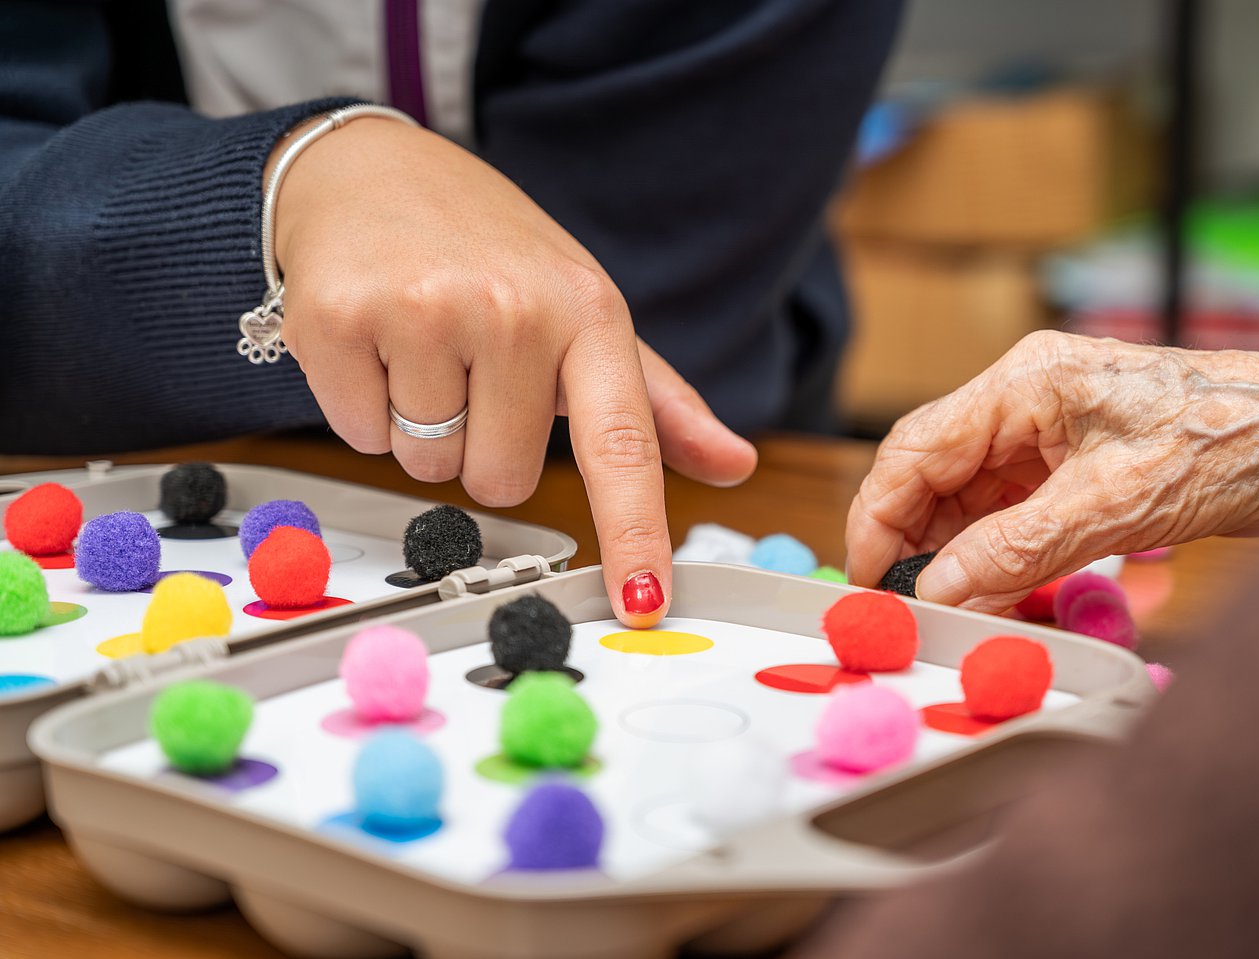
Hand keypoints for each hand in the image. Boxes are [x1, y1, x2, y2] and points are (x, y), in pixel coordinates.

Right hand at [269, 117, 756, 624]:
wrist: (369, 172)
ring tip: (422, 347)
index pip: (622, 445)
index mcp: (589, 312)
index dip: (635, 533)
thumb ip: (657, 403)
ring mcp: (423, 310)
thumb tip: (734, 464)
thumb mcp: (584, 312)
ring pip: (429, 465)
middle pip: (500, 481)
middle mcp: (513, 309)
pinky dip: (364, 405)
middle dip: (481, 442)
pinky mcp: (339, 317)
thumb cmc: (489, 250)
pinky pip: (361, 435)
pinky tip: (375, 341)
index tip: (643, 604)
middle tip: (470, 368)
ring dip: (422, 425)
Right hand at [846, 331, 1258, 611]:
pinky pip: (1012, 508)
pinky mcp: (1078, 461)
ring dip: (957, 553)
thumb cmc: (1231, 444)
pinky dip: (998, 552)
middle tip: (907, 606)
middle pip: (935, 471)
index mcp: (1025, 382)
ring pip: (971, 495)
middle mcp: (1028, 399)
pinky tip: (999, 592)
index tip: (870, 581)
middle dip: (914, 540)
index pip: (915, 448)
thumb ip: (1013, 550)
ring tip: (953, 610)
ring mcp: (1053, 429)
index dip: (879, 518)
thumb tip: (940, 593)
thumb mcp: (1113, 506)